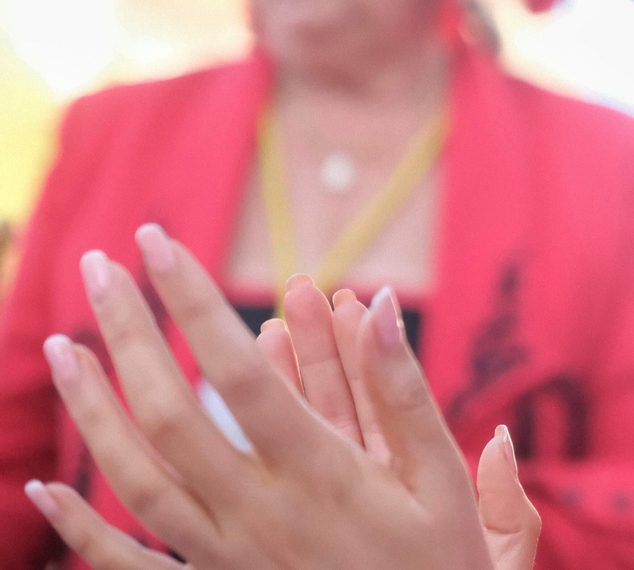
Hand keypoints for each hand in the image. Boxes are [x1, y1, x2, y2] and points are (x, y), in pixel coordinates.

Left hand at [20, 224, 530, 569]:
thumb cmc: (441, 566)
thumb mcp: (441, 479)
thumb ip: (404, 392)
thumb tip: (379, 305)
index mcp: (319, 476)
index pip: (236, 373)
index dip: (193, 302)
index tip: (160, 242)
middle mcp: (257, 514)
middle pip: (169, 413)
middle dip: (128, 333)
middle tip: (102, 266)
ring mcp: (225, 556)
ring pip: (134, 477)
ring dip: (92, 407)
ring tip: (62, 343)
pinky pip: (130, 562)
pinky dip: (80, 527)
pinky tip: (46, 484)